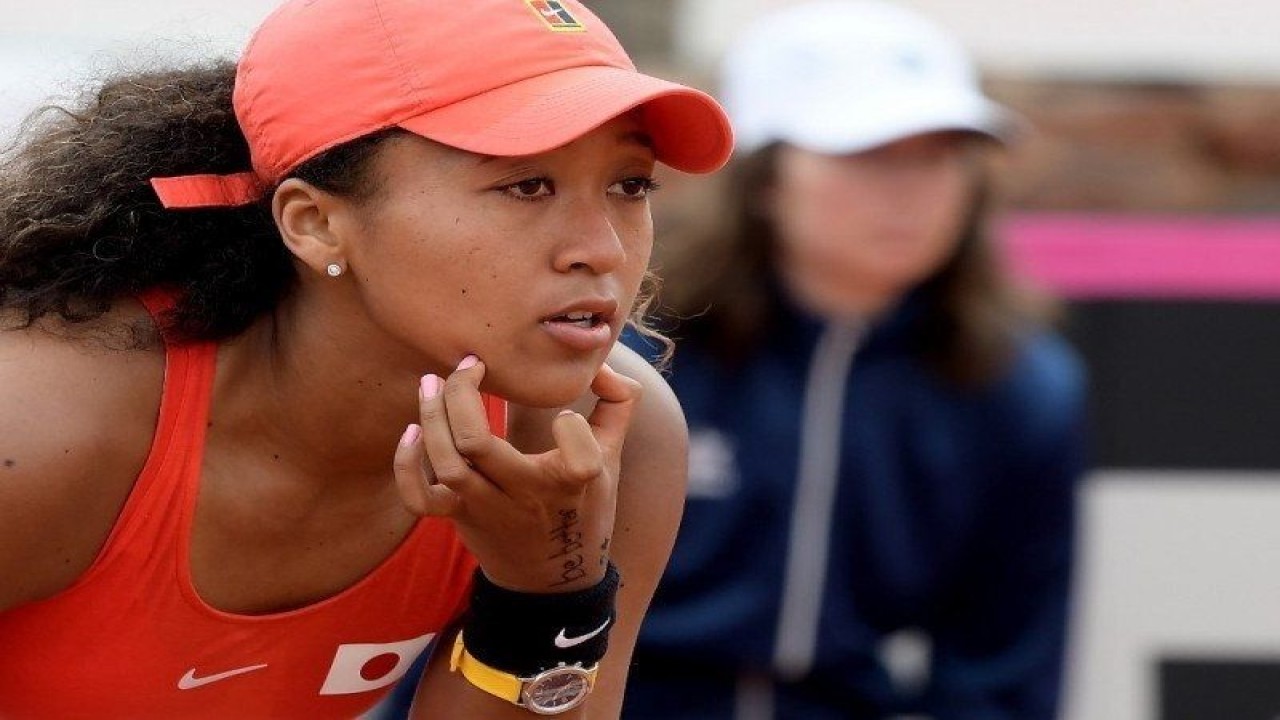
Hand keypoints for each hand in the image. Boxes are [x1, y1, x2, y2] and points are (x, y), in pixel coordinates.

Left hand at [393, 356, 640, 592]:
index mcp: (572, 480)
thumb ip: (619, 403)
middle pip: (477, 443)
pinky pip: (420, 498)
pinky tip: (412, 431)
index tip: (566, 418)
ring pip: (447, 463)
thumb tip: (601, 365)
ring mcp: (488, 509)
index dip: (570, 424)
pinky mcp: (461, 518)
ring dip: (431, 416)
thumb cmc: (583, 505)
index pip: (573, 446)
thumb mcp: (611, 457)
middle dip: (462, 391)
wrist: (552, 579)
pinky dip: (406, 466)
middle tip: (469, 362)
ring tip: (431, 382)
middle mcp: (525, 496)